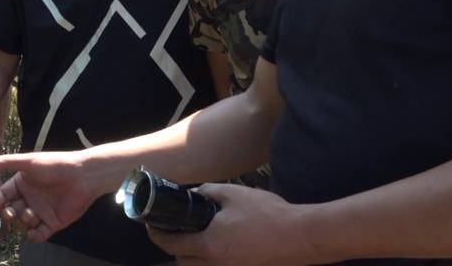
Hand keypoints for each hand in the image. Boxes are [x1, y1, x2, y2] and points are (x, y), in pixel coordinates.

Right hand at [0, 150, 100, 242]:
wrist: (83, 176)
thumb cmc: (55, 165)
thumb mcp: (29, 162)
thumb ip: (7, 162)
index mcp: (21, 184)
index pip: (2, 196)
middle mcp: (29, 199)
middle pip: (10, 212)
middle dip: (8, 215)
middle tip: (11, 213)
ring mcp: (40, 212)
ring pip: (23, 224)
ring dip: (24, 221)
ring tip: (32, 214)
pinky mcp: (52, 223)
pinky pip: (38, 235)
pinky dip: (34, 236)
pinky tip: (33, 232)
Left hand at [146, 183, 316, 265]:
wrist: (300, 236)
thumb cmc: (268, 214)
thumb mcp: (233, 194)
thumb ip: (208, 192)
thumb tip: (197, 194)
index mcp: (209, 245)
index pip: (171, 245)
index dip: (156, 235)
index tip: (151, 224)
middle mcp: (216, 264)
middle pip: (181, 261)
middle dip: (172, 247)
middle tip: (170, 229)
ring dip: (190, 255)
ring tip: (192, 236)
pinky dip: (208, 258)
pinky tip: (216, 242)